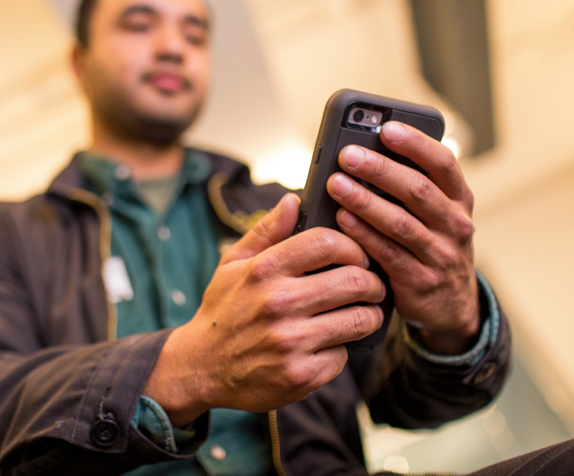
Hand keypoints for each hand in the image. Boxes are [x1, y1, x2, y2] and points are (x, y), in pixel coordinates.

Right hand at [143, 193, 385, 426]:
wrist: (203, 367)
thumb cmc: (224, 309)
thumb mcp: (233, 264)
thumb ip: (266, 231)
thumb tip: (293, 200)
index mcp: (264, 270)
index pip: (327, 243)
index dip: (353, 247)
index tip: (358, 257)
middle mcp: (278, 303)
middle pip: (354, 281)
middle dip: (373, 283)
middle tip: (372, 287)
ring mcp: (291, 341)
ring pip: (359, 320)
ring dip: (368, 316)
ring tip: (363, 313)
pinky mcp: (301, 375)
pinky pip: (344, 355)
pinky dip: (342, 349)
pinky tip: (329, 344)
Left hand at [326, 121, 479, 355]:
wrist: (452, 306)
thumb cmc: (430, 245)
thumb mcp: (434, 215)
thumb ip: (409, 189)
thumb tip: (363, 154)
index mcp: (458, 200)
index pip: (443, 163)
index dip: (416, 144)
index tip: (387, 128)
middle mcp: (455, 224)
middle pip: (418, 190)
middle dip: (380, 169)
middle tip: (346, 155)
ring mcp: (440, 255)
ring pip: (401, 222)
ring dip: (365, 201)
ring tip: (336, 184)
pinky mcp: (420, 281)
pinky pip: (388, 254)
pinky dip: (363, 235)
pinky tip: (342, 219)